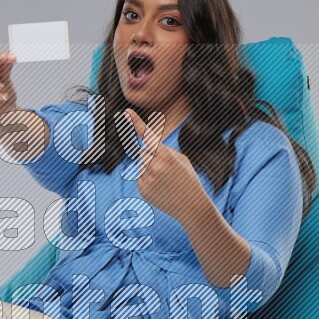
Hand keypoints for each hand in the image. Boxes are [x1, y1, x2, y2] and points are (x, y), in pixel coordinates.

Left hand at [123, 107, 205, 222]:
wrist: (192, 206)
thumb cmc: (188, 179)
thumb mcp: (182, 160)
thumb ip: (163, 151)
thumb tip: (145, 150)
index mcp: (166, 156)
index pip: (148, 136)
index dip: (136, 123)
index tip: (126, 112)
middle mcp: (155, 167)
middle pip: (143, 153)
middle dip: (151, 157)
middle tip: (166, 170)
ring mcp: (148, 180)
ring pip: (141, 165)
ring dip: (149, 169)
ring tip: (165, 181)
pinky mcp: (143, 190)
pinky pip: (140, 177)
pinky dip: (147, 180)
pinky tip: (159, 188)